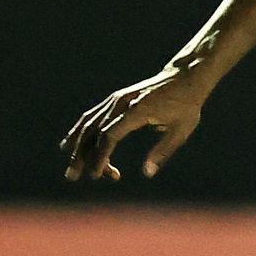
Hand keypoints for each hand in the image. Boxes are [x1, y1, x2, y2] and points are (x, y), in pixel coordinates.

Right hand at [61, 67, 208, 182]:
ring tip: (71, 169)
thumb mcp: (181, 130)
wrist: (184, 78)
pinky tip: (69, 145)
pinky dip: (79, 131)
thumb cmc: (186, 106)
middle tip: (74, 177)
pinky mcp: (114, 100)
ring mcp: (115, 100)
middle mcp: (121, 103)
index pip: (109, 135)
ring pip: (88, 124)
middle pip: (93, 131)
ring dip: (76, 147)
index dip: (100, 156)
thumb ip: (163, 151)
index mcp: (136, 110)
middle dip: (81, 155)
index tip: (95, 174)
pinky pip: (92, 117)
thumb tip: (146, 173)